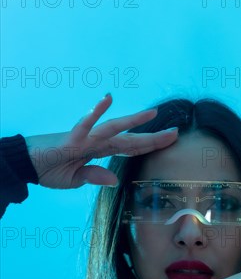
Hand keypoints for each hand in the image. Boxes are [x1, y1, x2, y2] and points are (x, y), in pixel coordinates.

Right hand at [24, 94, 177, 189]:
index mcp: (98, 152)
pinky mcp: (71, 138)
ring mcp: (85, 138)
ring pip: (114, 128)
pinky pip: (85, 124)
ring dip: (133, 121)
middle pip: (129, 139)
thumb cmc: (49, 169)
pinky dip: (96, 111)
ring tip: (153, 114)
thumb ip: (95, 176)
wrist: (26, 165)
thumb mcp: (76, 179)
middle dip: (152, 137)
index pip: (130, 148)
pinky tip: (108, 99)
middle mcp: (96, 142)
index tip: (170, 142)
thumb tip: (115, 179)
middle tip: (176, 133)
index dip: (150, 145)